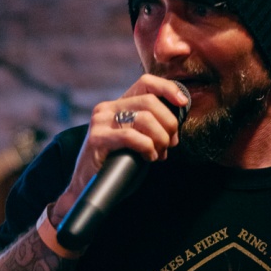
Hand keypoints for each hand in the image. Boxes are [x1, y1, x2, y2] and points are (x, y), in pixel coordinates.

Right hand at [50, 74, 189, 224]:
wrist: (87, 187)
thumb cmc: (116, 164)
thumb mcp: (136, 139)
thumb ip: (151, 126)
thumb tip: (176, 123)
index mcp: (118, 104)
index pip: (146, 83)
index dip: (168, 89)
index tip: (184, 103)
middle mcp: (107, 108)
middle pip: (150, 101)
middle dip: (169, 123)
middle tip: (171, 143)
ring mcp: (101, 122)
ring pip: (145, 118)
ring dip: (161, 138)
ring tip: (159, 153)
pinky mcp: (97, 138)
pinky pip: (132, 137)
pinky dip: (147, 147)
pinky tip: (149, 157)